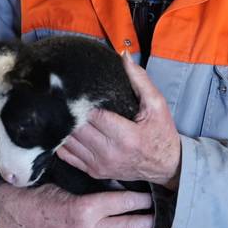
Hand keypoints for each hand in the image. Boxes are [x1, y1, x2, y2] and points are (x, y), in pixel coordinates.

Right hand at [0, 182, 166, 227]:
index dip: (145, 199)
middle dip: (152, 222)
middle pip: (130, 227)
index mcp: (87, 208)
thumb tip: (125, 181)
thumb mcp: (70, 183)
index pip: (125, 203)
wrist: (18, 214)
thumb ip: (95, 187)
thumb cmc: (43, 193)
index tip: (159, 195)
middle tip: (170, 216)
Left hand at [57, 50, 181, 190]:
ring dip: (63, 126)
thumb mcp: (157, 104)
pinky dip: (62, 142)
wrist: (165, 166)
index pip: (94, 115)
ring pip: (69, 142)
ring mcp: (100, 165)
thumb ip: (140, 79)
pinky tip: (62, 129)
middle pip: (78, 129)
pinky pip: (68, 156)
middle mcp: (111, 153)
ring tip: (62, 111)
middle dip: (71, 112)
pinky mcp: (94, 172)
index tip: (78, 90)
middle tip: (64, 97)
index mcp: (126, 136)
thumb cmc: (161, 133)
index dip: (84, 102)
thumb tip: (124, 56)